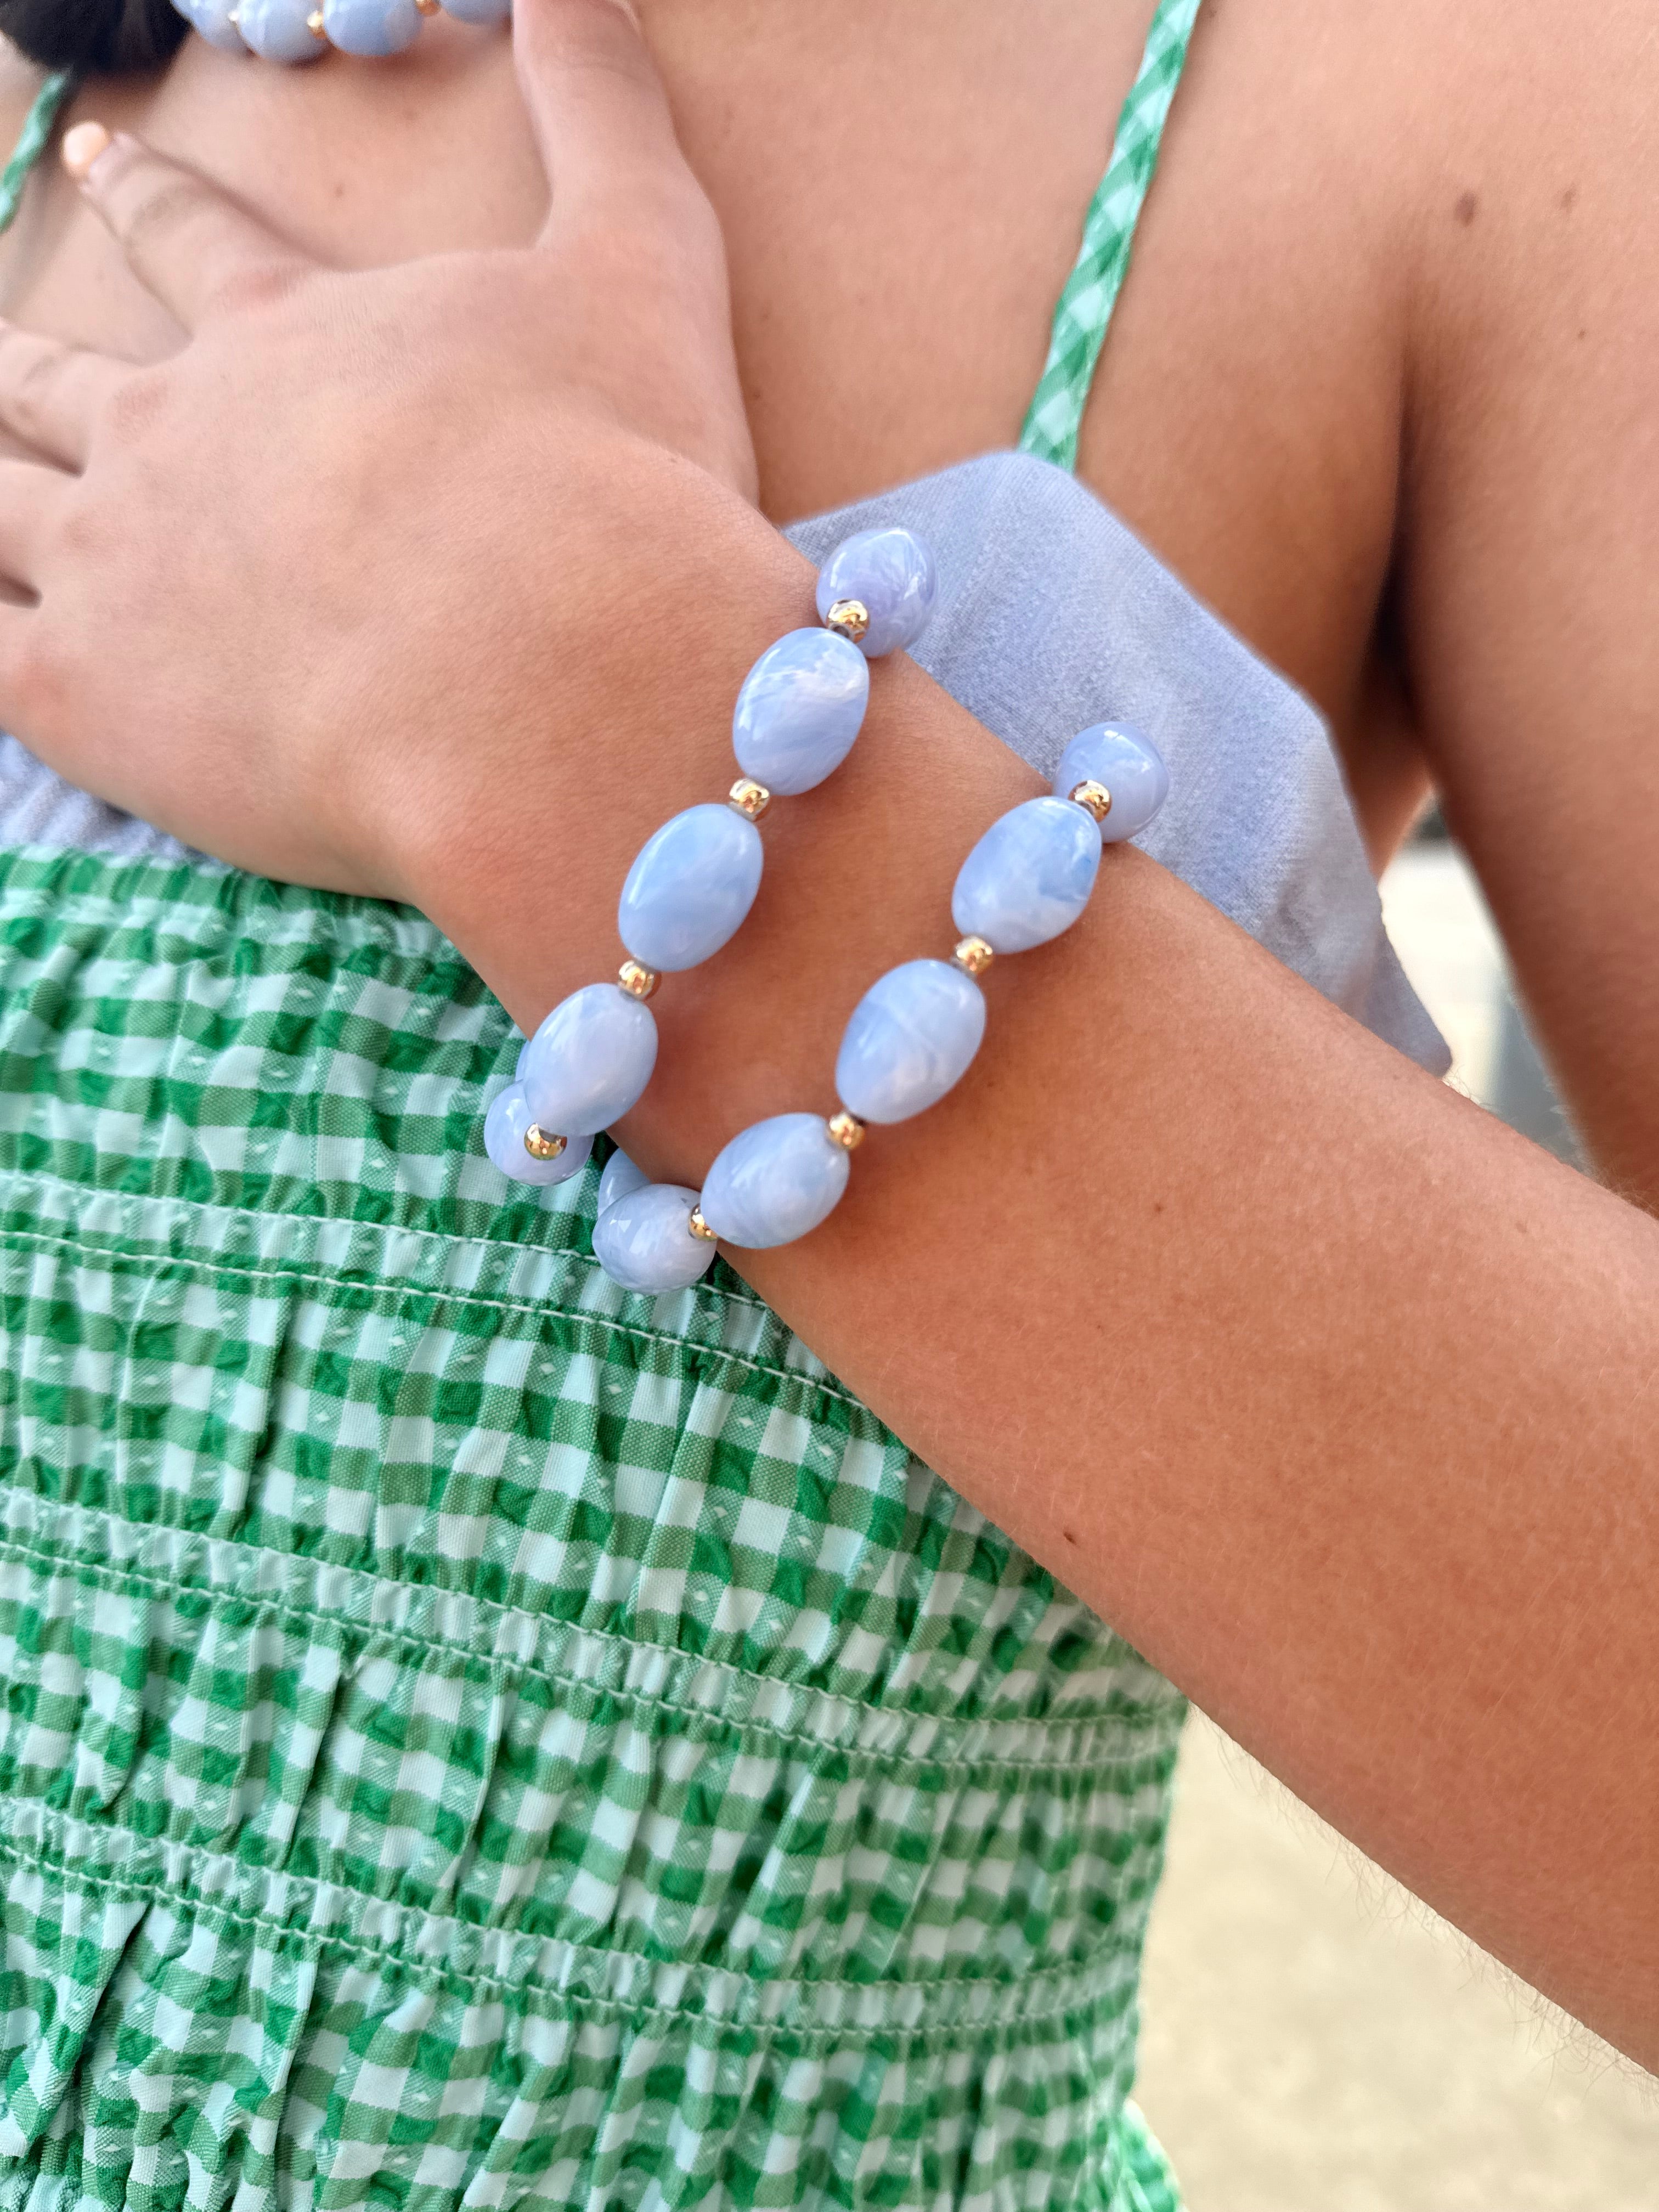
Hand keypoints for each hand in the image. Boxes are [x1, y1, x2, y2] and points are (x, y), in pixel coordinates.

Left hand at [0, 0, 761, 897]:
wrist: (559, 675)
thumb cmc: (608, 477)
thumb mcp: (639, 259)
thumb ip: (598, 111)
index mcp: (283, 334)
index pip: (190, 240)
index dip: (144, 198)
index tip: (92, 163)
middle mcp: (173, 434)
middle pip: (68, 385)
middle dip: (31, 366)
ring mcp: (116, 565)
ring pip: (2, 510)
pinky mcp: (92, 699)